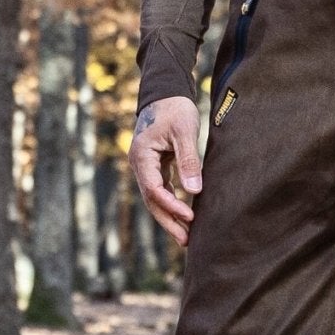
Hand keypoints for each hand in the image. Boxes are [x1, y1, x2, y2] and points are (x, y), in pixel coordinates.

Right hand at [131, 96, 204, 245]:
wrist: (167, 93)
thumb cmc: (175, 109)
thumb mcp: (184, 132)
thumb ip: (188, 160)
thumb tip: (194, 191)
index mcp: (142, 156)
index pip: (153, 188)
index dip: (171, 205)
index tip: (189, 216)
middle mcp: (140, 164)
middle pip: (151, 200)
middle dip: (168, 221)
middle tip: (186, 241)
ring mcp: (146, 166)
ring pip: (156, 198)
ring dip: (170, 216)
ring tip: (186, 237)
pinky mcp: (156, 166)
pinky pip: (162, 190)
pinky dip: (173, 203)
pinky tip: (185, 216)